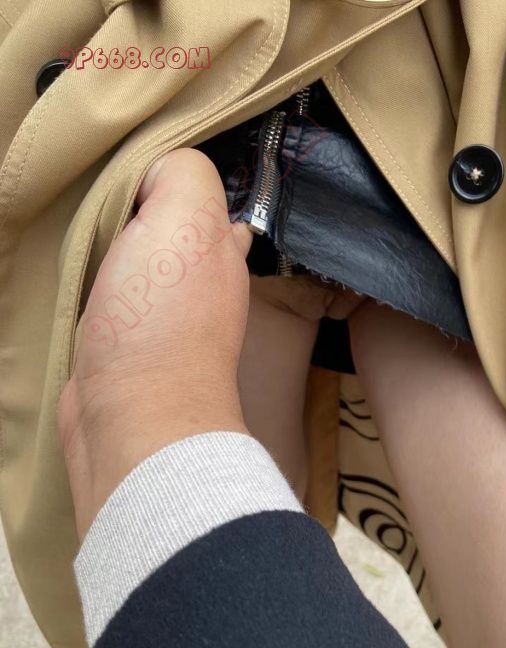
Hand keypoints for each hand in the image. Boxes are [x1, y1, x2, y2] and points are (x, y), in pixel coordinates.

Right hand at [59, 148, 252, 538]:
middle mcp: (204, 287)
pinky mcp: (127, 351)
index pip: (205, 197)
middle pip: (168, 230)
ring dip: (114, 249)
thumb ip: (184, 176)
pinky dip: (97, 286)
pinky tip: (78, 277)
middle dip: (138, 210)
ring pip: (139, 265)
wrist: (134, 419)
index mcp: (222, 252)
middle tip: (98, 195)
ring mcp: (165, 323)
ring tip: (84, 228)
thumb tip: (162, 172)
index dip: (170, 175)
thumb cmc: (163, 323)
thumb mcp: (184, 219)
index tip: (132, 166)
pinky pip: (112, 301)